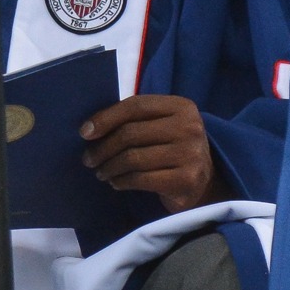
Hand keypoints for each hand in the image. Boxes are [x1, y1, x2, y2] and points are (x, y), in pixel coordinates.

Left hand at [80, 94, 222, 212]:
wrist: (204, 181)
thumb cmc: (171, 147)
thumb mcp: (159, 125)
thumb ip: (134, 119)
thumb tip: (89, 128)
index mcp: (182, 107)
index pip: (135, 106)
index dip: (106, 118)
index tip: (84, 132)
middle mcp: (190, 128)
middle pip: (131, 134)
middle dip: (103, 148)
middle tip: (88, 159)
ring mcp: (191, 155)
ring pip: (133, 158)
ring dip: (109, 167)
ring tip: (101, 172)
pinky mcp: (186, 180)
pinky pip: (141, 179)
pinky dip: (122, 181)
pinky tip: (116, 182)